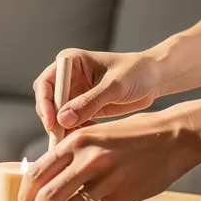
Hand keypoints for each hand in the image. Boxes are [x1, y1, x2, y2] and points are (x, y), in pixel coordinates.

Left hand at [18, 111, 200, 200]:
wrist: (175, 136)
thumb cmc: (132, 135)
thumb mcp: (94, 135)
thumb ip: (69, 155)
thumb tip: (43, 181)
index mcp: (75, 141)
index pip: (36, 173)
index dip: (24, 196)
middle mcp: (88, 158)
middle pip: (46, 196)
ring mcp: (108, 177)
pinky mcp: (125, 195)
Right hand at [34, 49, 163, 133]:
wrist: (155, 78)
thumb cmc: (137, 72)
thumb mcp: (115, 86)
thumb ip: (89, 102)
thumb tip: (63, 119)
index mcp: (70, 62)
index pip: (46, 83)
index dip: (45, 103)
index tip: (52, 122)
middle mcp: (68, 76)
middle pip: (47, 100)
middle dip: (52, 118)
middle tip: (60, 136)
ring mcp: (75, 92)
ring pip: (57, 114)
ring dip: (62, 127)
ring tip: (74, 138)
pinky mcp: (83, 106)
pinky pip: (70, 121)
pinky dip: (74, 130)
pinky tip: (87, 134)